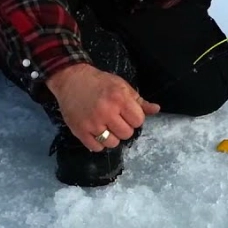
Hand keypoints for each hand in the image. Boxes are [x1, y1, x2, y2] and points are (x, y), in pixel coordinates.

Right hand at [46, 63, 160, 151]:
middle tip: (114, 119)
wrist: (71, 79)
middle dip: (123, 128)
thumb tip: (156, 110)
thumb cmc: (99, 82)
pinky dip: (98, 143)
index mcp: (119, 98)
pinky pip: (96, 148)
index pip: (138, 121)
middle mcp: (107, 111)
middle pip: (126, 134)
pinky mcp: (80, 131)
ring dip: (111, 137)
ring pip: (113, 143)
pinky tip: (96, 132)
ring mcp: (93, 123)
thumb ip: (139, 101)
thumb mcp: (121, 86)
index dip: (134, 118)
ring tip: (105, 126)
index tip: (126, 114)